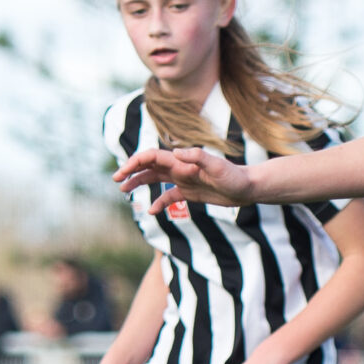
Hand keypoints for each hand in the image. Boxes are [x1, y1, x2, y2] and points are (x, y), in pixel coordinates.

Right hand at [111, 146, 255, 212]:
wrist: (247, 188)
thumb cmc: (234, 176)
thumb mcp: (217, 167)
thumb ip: (197, 158)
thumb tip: (175, 152)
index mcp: (182, 161)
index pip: (152, 157)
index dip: (134, 162)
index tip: (121, 173)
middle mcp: (180, 168)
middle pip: (149, 166)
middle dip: (131, 171)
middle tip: (116, 180)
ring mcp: (183, 180)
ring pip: (155, 179)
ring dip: (139, 182)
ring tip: (124, 191)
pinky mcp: (190, 192)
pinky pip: (169, 196)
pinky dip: (158, 202)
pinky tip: (151, 211)